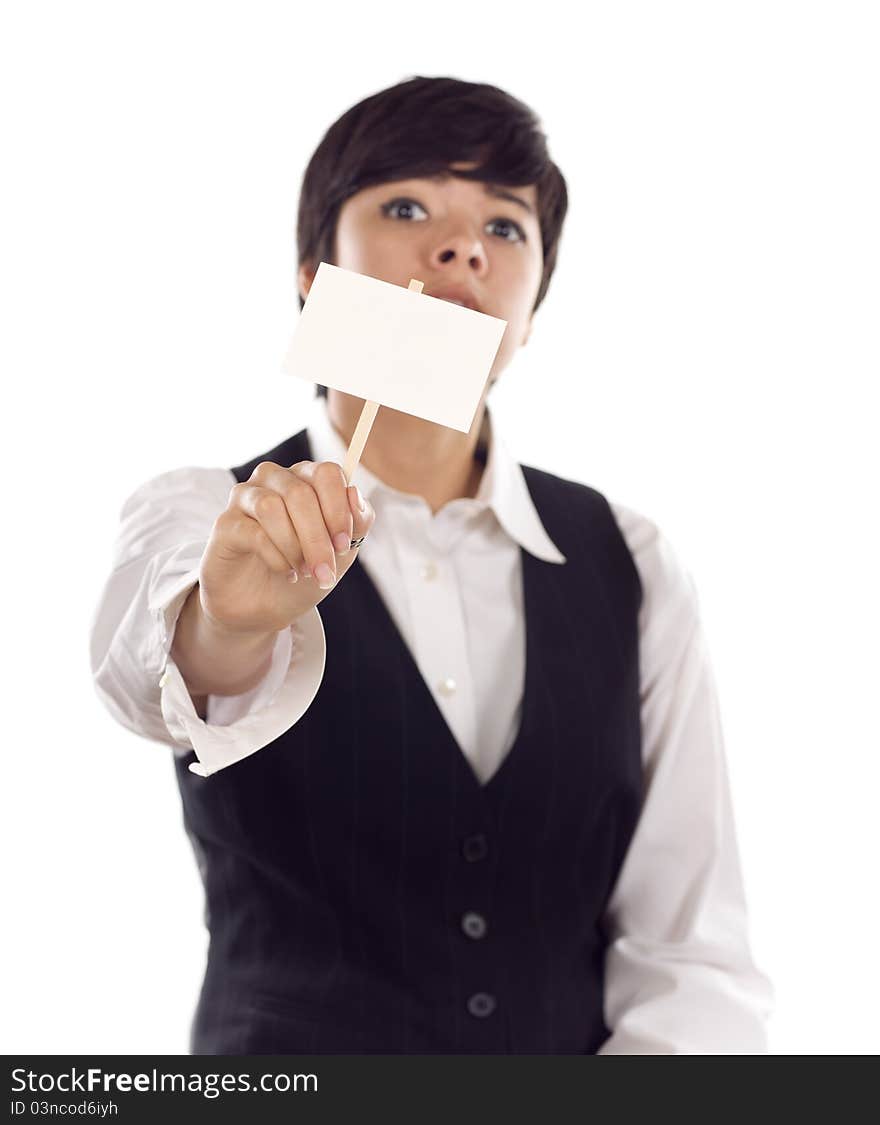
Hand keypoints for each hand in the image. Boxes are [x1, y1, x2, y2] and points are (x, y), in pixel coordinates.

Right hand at [198, 460, 375, 637]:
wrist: (265, 609)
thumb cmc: (305, 572)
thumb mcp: (342, 552)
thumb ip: (358, 521)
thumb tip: (354, 493)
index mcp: (307, 479)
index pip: (327, 473)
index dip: (339, 510)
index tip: (344, 546)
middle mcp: (275, 479)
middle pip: (300, 493)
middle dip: (317, 539)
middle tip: (325, 572)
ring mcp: (246, 497)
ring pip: (272, 507)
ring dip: (294, 547)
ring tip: (303, 571)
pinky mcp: (226, 523)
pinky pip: (253, 531)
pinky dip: (275, 557)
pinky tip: (284, 571)